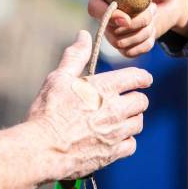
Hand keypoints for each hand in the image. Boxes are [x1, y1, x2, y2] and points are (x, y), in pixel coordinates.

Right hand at [28, 30, 152, 179]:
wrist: (42, 148)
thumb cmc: (48, 111)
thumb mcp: (58, 78)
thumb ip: (75, 56)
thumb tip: (83, 34)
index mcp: (105, 87)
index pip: (137, 77)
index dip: (143, 77)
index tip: (144, 79)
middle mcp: (116, 109)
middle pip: (142, 101)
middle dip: (136, 99)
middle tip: (127, 100)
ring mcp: (116, 132)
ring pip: (138, 123)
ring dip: (132, 119)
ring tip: (120, 119)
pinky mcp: (113, 153)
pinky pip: (131, 145)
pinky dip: (126, 141)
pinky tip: (115, 139)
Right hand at [88, 0, 187, 57]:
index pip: (94, 9)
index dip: (107, 16)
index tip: (126, 18)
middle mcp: (106, 14)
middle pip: (109, 30)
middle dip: (136, 23)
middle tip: (153, 8)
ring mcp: (114, 31)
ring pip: (121, 43)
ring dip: (144, 32)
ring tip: (154, 15)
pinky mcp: (126, 45)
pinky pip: (129, 53)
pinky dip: (145, 44)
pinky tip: (153, 32)